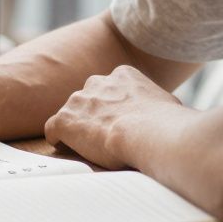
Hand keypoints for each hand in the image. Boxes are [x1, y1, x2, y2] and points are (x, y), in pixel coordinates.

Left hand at [43, 64, 183, 168]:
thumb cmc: (166, 123)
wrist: (148, 133)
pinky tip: (63, 146)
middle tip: (104, 134)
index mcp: (123, 75)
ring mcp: (78, 100)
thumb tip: (168, 114)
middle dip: (94, 114)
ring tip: (88, 145)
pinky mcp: (64, 119)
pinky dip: (57, 137)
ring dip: (78, 126)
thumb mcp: (168, 104)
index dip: (114, 106)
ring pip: (71, 113)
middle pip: (89, 98)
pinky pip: (53, 128)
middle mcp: (97, 82)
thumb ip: (157, 104)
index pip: (112, 87)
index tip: (119, 120)